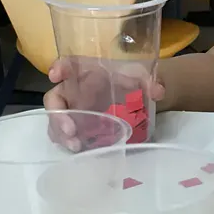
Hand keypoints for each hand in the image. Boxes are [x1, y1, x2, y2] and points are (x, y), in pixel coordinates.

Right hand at [44, 58, 164, 149]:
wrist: (140, 97)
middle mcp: (75, 89)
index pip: (68, 64)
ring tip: (76, 146)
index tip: (55, 75)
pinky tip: (80, 149)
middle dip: (58, 115)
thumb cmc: (134, 80)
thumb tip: (158, 91)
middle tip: (71, 130)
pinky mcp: (78, 125)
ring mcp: (74, 108)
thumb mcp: (144, 78)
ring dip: (60, 133)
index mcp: (87, 70)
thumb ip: (150, 81)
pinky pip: (65, 133)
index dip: (59, 67)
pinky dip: (68, 141)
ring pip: (57, 120)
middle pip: (55, 99)